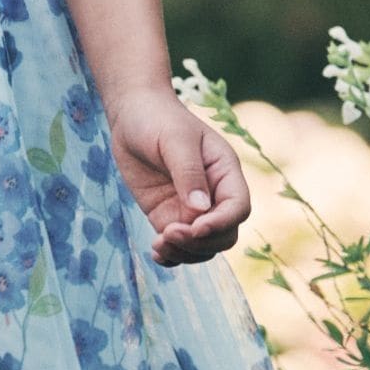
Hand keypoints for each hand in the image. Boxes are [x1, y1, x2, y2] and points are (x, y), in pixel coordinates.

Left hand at [106, 85, 250, 267]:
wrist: (132, 114)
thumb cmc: (158, 119)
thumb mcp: (175, 140)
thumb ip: (188, 173)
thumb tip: (200, 210)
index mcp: (225, 171)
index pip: (238, 207)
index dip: (221, 223)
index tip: (194, 228)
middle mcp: (214, 194)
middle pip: (224, 234)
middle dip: (200, 242)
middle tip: (168, 232)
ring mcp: (191, 209)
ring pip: (203, 246)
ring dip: (184, 253)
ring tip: (158, 244)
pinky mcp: (169, 216)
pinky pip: (180, 246)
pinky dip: (172, 256)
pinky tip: (157, 253)